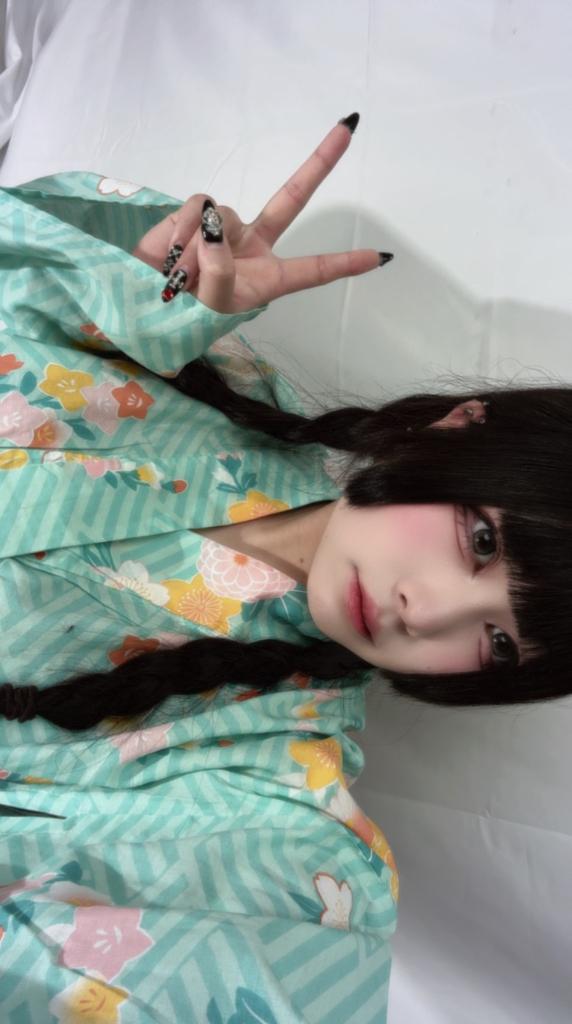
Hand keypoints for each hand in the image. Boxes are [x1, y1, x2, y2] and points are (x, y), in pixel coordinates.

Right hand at [131, 118, 388, 313]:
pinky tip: (168, 256)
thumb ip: (220, 270)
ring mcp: (223, 229)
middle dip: (319, 162)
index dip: (345, 263)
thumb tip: (213, 225)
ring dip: (198, 247)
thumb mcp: (212, 306)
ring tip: (179, 276)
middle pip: (291, 198)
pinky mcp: (194, 217)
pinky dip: (182, 231)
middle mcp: (252, 248)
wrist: (142, 308)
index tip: (380, 257)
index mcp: (268, 279)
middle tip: (349, 125)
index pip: (314, 269)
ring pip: (223, 213)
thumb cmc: (184, 319)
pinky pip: (197, 208)